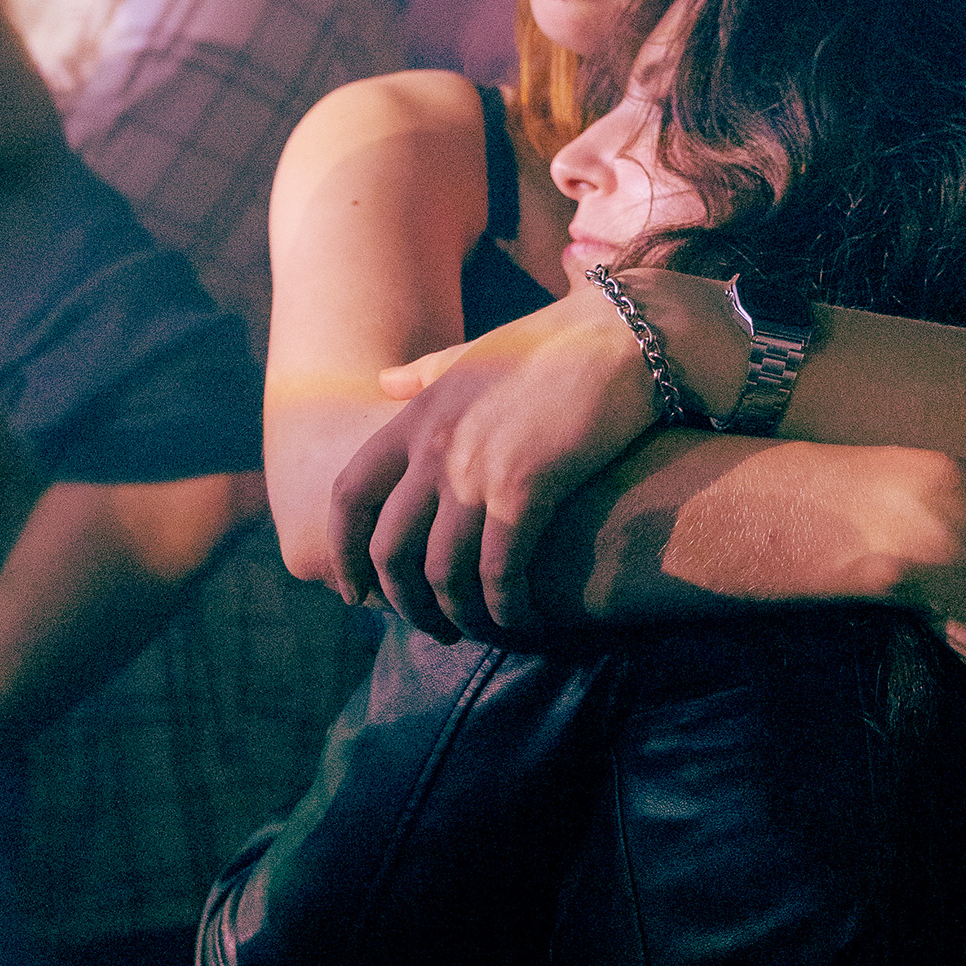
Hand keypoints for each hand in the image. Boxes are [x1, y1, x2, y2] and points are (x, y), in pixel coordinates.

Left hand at [331, 284, 666, 632]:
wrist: (621, 335)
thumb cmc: (555, 344)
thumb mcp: (475, 354)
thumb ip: (424, 375)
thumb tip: (382, 384)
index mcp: (416, 415)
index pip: (350, 495)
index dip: (343, 551)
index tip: (354, 589)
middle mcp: (434, 445)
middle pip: (390, 548)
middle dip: (404, 602)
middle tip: (432, 626)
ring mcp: (476, 467)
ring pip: (442, 571)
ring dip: (459, 614)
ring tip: (481, 630)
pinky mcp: (526, 486)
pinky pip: (499, 570)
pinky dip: (507, 606)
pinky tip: (524, 618)